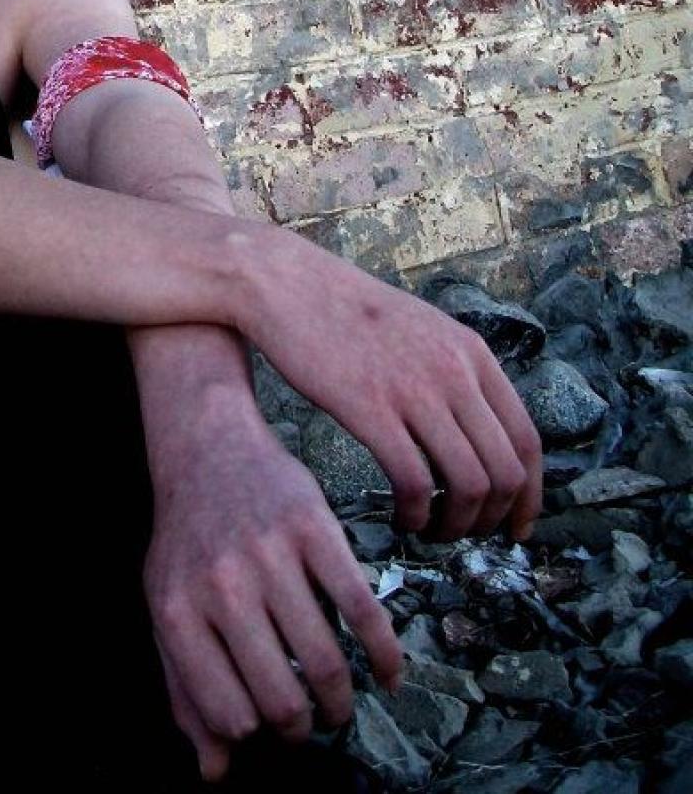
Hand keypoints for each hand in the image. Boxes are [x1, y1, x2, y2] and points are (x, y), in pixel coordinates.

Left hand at [144, 390, 400, 782]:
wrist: (208, 446)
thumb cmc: (188, 537)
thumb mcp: (166, 606)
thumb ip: (185, 688)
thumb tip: (214, 770)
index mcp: (180, 612)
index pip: (228, 713)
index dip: (254, 733)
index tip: (267, 726)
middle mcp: (223, 587)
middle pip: (281, 697)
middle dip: (303, 726)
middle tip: (311, 722)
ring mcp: (270, 555)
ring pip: (324, 660)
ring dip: (341, 699)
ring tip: (338, 701)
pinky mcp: (314, 528)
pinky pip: (361, 607)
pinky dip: (384, 653)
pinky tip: (388, 672)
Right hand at [237, 228, 541, 541]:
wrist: (288, 283)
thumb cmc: (346, 311)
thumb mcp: (421, 327)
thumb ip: (454, 371)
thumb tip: (477, 429)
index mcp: (471, 353)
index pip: (526, 440)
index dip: (529, 496)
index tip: (516, 527)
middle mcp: (454, 372)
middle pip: (504, 471)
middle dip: (492, 519)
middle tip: (466, 534)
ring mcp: (414, 390)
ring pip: (468, 484)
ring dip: (456, 525)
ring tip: (432, 531)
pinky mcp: (371, 409)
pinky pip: (415, 483)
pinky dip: (416, 514)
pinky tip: (402, 518)